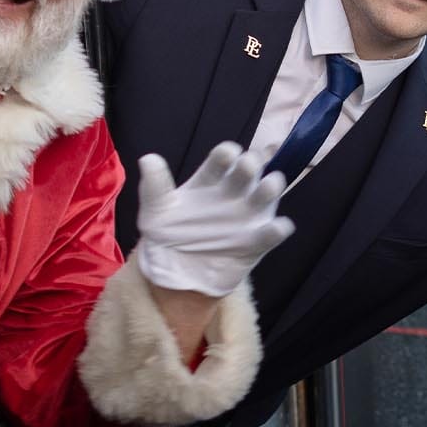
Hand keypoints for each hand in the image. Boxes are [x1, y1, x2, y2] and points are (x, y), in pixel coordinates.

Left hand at [136, 142, 293, 296]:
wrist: (174, 273)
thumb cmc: (167, 234)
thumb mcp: (155, 211)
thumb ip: (154, 187)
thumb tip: (148, 158)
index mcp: (210, 179)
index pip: (224, 157)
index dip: (228, 153)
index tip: (227, 155)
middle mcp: (233, 191)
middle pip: (250, 169)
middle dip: (253, 163)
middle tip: (247, 167)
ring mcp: (248, 215)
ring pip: (269, 192)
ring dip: (271, 186)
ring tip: (267, 188)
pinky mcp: (256, 241)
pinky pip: (273, 232)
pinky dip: (278, 229)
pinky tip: (274, 227)